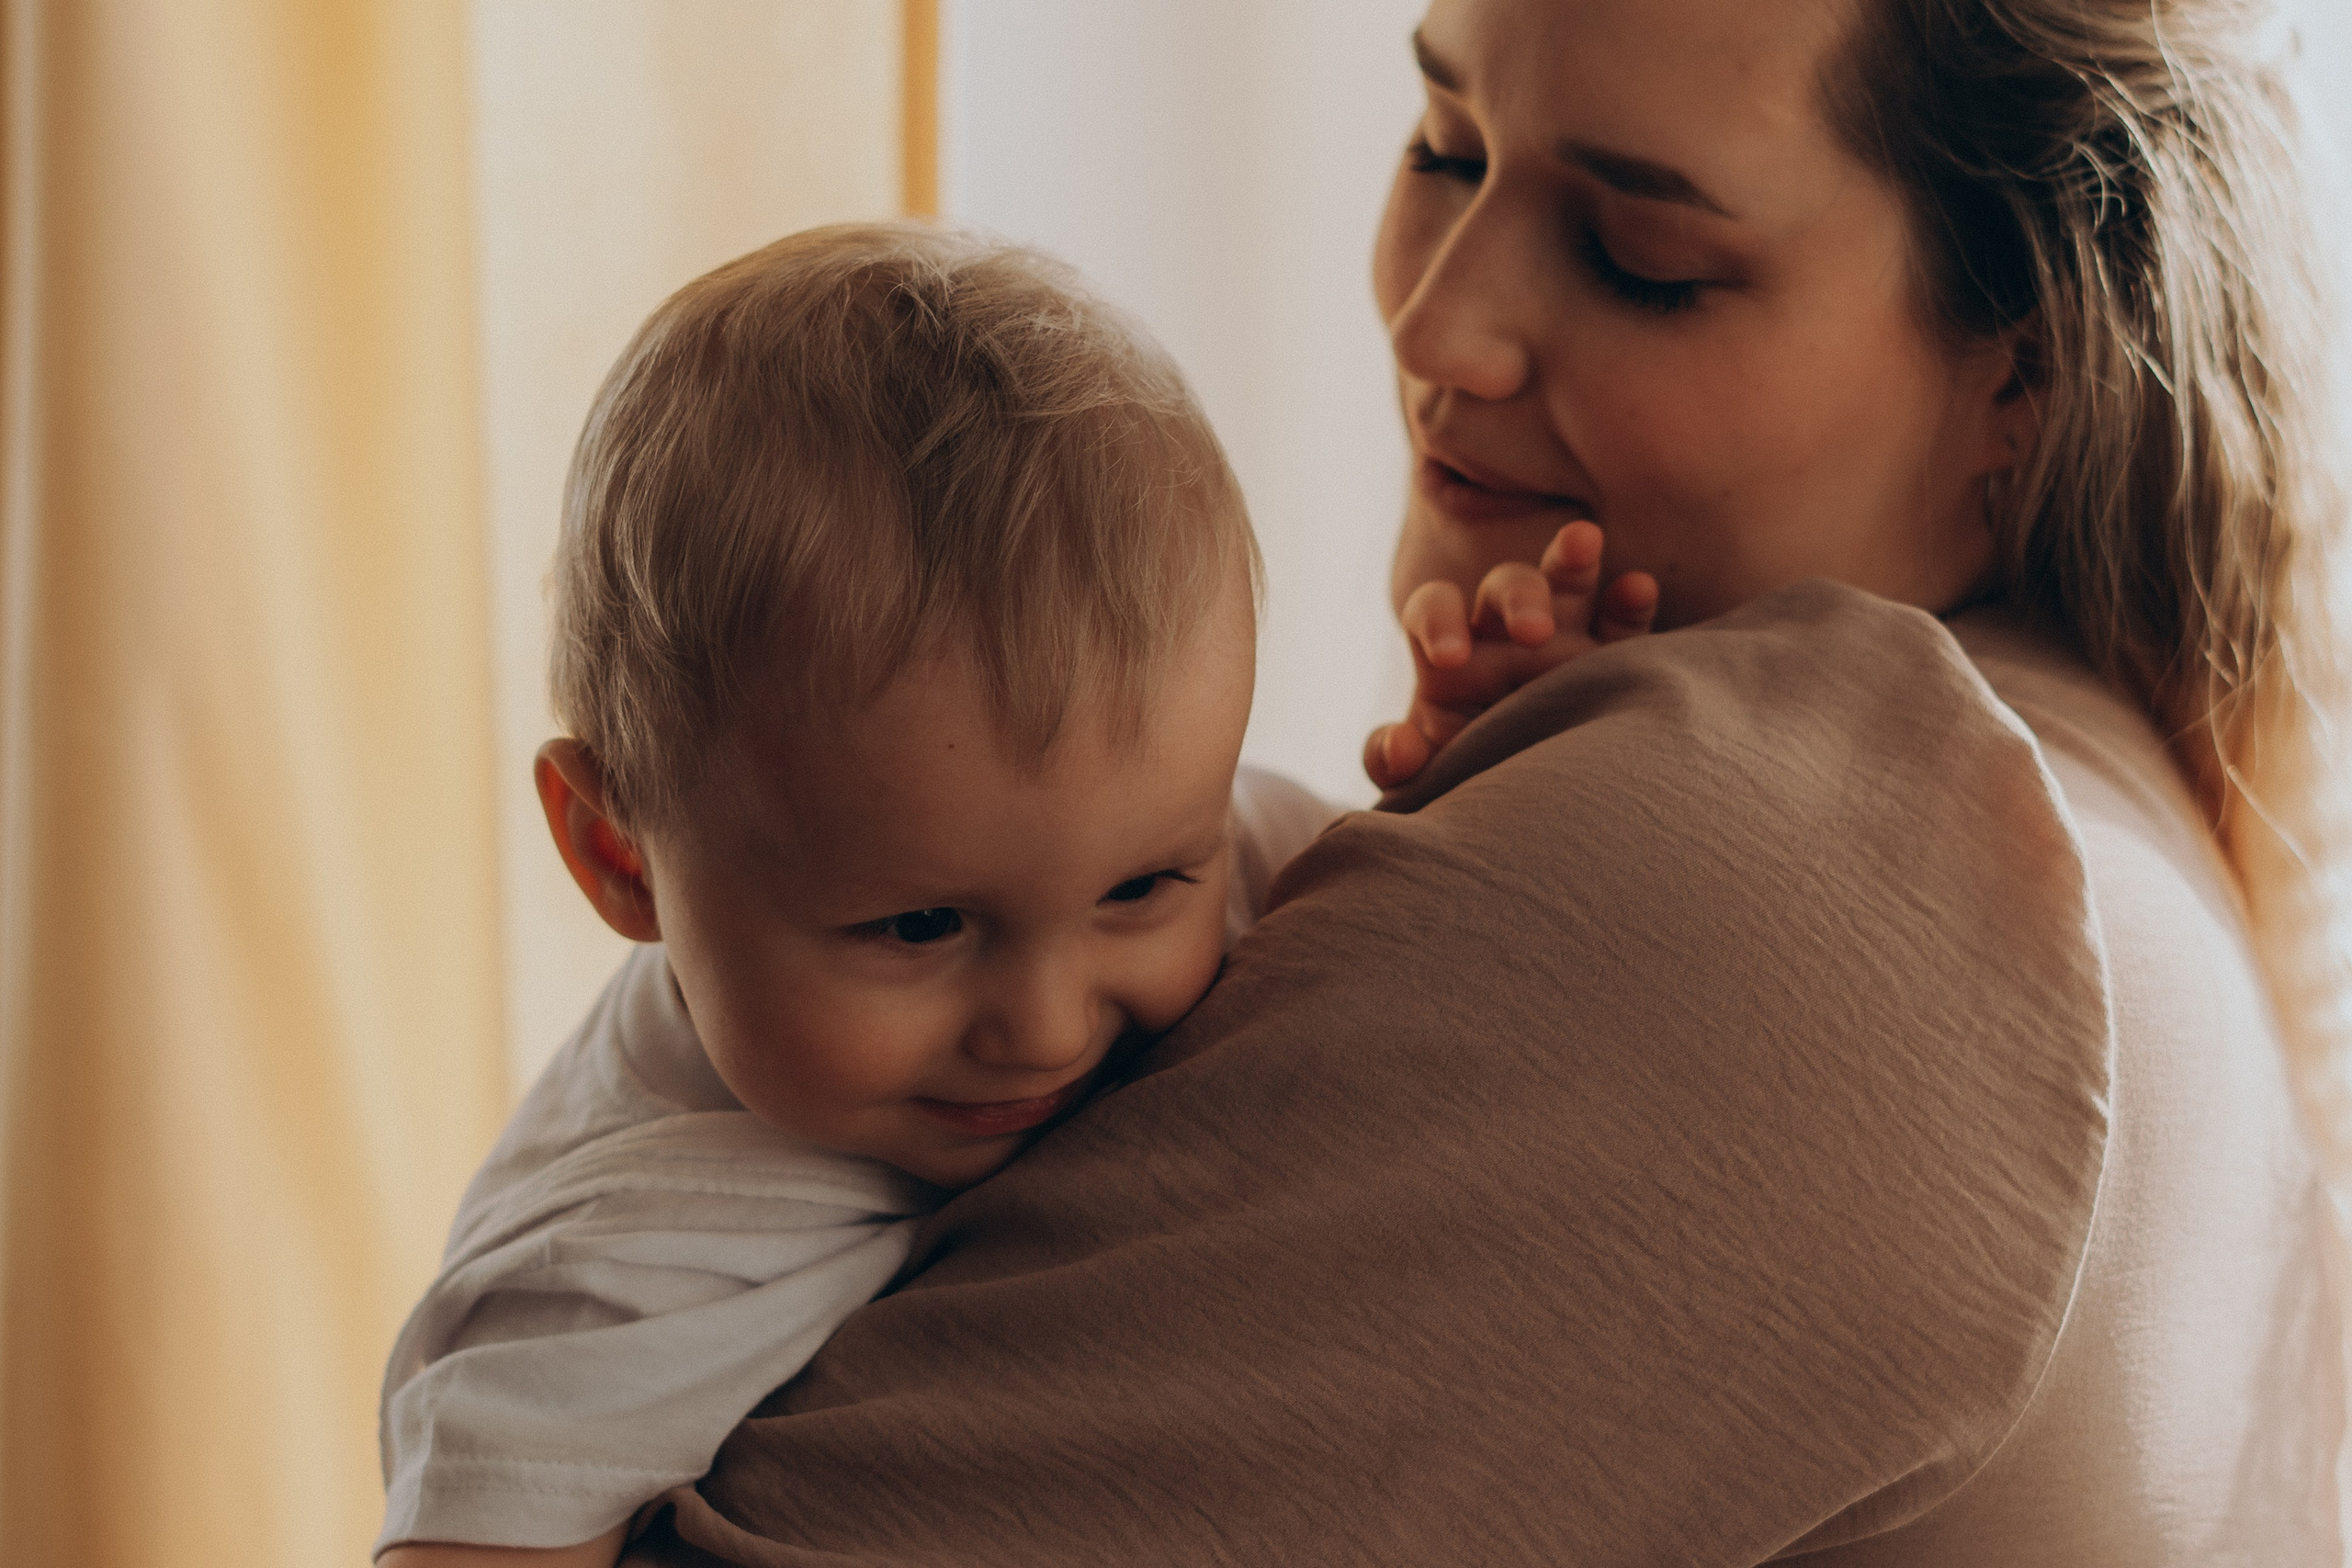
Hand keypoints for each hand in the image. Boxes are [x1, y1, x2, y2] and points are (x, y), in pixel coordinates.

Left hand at [1364, 521, 1655, 791]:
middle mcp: (1506, 637)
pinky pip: (1624, 624)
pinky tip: (1638, 588)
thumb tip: (1398, 746)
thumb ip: (1395, 763)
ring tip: (1583, 540)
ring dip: (1573, 561)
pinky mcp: (1614, 660)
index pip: (1434, 609)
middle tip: (1533, 632)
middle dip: (1517, 598)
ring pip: (1567, 585)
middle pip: (1505, 588)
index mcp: (1452, 656)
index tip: (1451, 657)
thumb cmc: (1466, 785)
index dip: (1439, 621)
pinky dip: (1630, 602)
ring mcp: (1564, 641)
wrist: (1529, 811)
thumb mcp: (1426, 780)